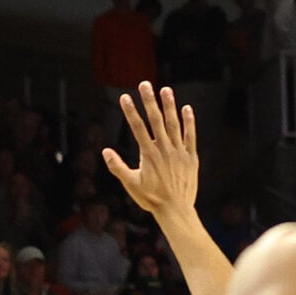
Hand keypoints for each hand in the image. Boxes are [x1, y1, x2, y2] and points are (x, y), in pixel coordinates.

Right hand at [102, 82, 199, 223]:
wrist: (176, 210)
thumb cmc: (152, 199)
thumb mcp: (131, 185)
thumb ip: (117, 167)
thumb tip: (105, 152)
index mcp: (148, 154)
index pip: (137, 127)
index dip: (130, 111)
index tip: (124, 97)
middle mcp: (164, 149)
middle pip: (155, 120)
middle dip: (149, 101)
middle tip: (145, 84)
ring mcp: (179, 151)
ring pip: (174, 124)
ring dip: (169, 106)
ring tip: (166, 90)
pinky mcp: (191, 157)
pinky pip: (190, 135)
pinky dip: (189, 122)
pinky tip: (186, 108)